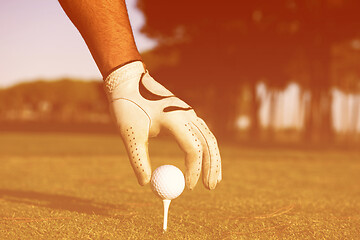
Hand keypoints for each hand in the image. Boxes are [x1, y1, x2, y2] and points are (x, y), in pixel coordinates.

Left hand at [105, 61, 220, 189]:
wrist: (128, 80)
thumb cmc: (127, 105)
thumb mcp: (129, 134)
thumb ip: (138, 159)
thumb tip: (146, 183)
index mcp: (174, 118)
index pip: (193, 148)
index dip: (193, 170)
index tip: (188, 187)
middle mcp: (186, 114)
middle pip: (208, 143)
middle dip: (211, 167)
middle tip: (210, 188)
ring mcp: (188, 112)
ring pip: (209, 137)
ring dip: (214, 158)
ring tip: (215, 179)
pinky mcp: (185, 113)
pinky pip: (203, 132)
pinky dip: (207, 148)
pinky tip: (206, 160)